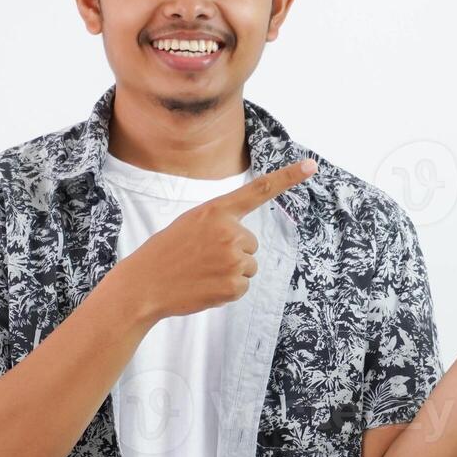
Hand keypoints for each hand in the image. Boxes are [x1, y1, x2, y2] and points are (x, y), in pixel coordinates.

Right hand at [117, 158, 317, 322]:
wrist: (144, 284)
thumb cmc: (166, 253)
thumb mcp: (190, 224)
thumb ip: (219, 223)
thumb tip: (244, 243)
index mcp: (216, 211)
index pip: (258, 190)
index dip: (287, 177)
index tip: (311, 166)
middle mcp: (230, 231)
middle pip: (251, 244)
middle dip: (232, 253)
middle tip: (201, 259)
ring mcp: (234, 259)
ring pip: (248, 266)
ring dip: (230, 272)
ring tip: (201, 273)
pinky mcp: (234, 285)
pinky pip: (243, 286)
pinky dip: (227, 290)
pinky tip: (205, 287)